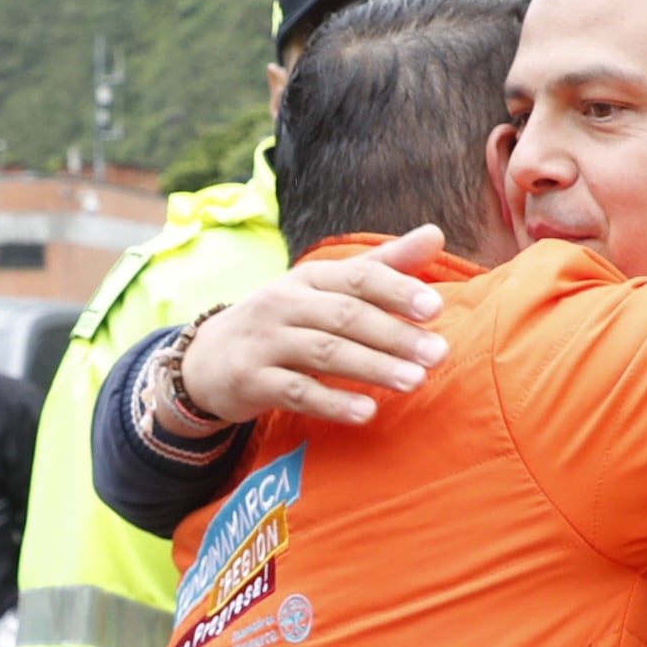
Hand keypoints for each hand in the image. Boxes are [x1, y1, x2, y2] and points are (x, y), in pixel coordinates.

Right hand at [176, 228, 451, 427]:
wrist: (208, 359)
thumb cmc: (285, 320)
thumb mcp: (326, 288)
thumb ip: (382, 267)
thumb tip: (436, 234)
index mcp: (309, 278)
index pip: (357, 277)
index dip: (397, 290)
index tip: (435, 308)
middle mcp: (284, 303)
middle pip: (345, 316)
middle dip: (394, 334)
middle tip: (438, 354)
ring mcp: (265, 342)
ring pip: (324, 352)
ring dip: (372, 367)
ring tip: (414, 381)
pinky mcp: (252, 380)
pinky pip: (296, 392)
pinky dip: (332, 402)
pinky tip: (366, 412)